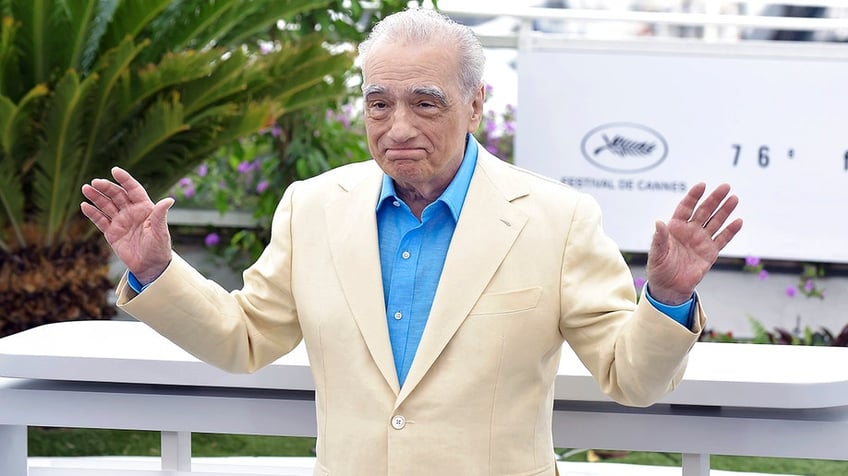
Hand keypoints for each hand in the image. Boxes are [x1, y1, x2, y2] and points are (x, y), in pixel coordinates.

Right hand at [80, 167, 173, 283]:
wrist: (150, 266)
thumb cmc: (159, 248)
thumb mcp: (160, 231)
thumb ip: (161, 215)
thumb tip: (169, 200)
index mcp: (145, 208)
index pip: (133, 189)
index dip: (125, 179)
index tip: (115, 170)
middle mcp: (131, 212)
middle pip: (117, 195)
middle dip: (106, 188)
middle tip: (95, 182)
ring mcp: (120, 221)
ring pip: (106, 205)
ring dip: (96, 197)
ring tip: (86, 189)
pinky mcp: (112, 232)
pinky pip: (100, 220)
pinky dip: (92, 213)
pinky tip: (84, 206)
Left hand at [646, 183, 742, 304]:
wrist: (669, 287)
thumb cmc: (659, 268)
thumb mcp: (657, 254)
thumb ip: (660, 239)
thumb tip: (659, 222)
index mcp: (675, 227)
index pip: (686, 207)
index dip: (693, 196)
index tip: (702, 185)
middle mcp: (690, 231)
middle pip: (704, 211)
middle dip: (714, 199)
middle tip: (725, 187)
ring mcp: (701, 240)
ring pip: (715, 222)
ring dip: (725, 211)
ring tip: (734, 198)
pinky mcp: (710, 253)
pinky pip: (722, 239)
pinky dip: (730, 231)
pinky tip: (738, 221)